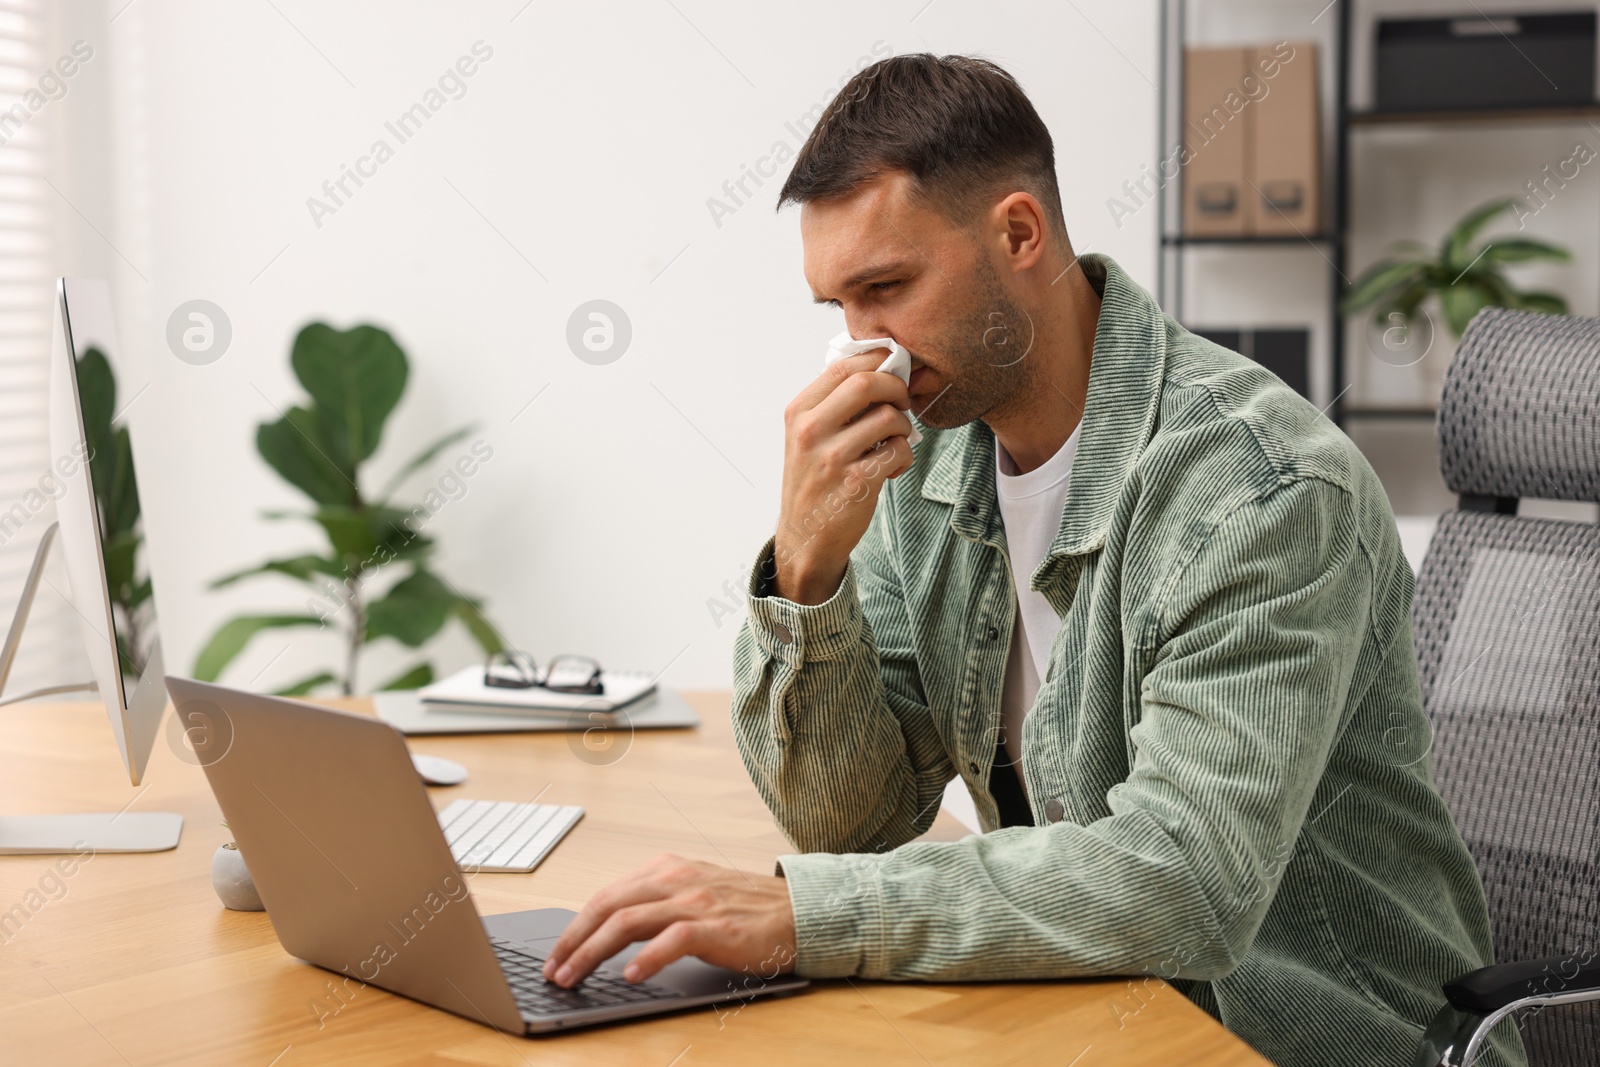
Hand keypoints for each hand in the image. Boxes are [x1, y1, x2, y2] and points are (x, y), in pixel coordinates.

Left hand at [540, 853, 796, 987]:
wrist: (797, 911)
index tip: (556, 954)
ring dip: (593, 952)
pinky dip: (647, 957)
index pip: (606, 895)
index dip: (575, 927)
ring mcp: (695, 901)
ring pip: (628, 921)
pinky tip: (632, 975)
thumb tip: (609, 933)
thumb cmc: (745, 908)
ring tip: (575, 976)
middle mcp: (676, 879)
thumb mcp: (693, 893)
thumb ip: (656, 904)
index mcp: (666, 869)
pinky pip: (672, 939)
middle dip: (573, 940)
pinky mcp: (716, 926)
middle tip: (553, 970)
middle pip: (607, 905)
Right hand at [773, 351, 914, 603]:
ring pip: (889, 417)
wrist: (805, 538)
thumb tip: (878, 368)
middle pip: (867, 383)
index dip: (877, 360)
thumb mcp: (807, 437)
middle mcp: (810, 431)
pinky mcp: (856, 482)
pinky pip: (898, 451)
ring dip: (903, 427)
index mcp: (799, 412)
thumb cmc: (813, 482)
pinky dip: (904, 457)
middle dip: (897, 388)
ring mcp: (832, 457)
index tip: (894, 369)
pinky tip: (890, 469)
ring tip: (894, 443)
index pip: (843, 366)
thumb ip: (834, 404)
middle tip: (903, 402)